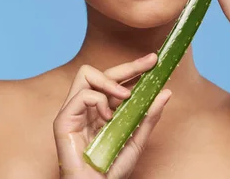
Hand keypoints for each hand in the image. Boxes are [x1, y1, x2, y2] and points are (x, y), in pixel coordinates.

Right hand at [54, 53, 171, 177]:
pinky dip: (98, 100)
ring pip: (86, 75)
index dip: (133, 68)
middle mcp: (86, 107)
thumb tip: (166, 92)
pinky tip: (107, 117)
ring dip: (111, 82)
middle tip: (150, 62)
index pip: (115, 80)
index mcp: (101, 109)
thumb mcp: (138, 138)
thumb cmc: (113, 169)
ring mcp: (73, 112)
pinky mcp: (63, 120)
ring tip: (126, 98)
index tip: (153, 61)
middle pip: (102, 71)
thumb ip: (149, 116)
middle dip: (128, 65)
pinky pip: (81, 95)